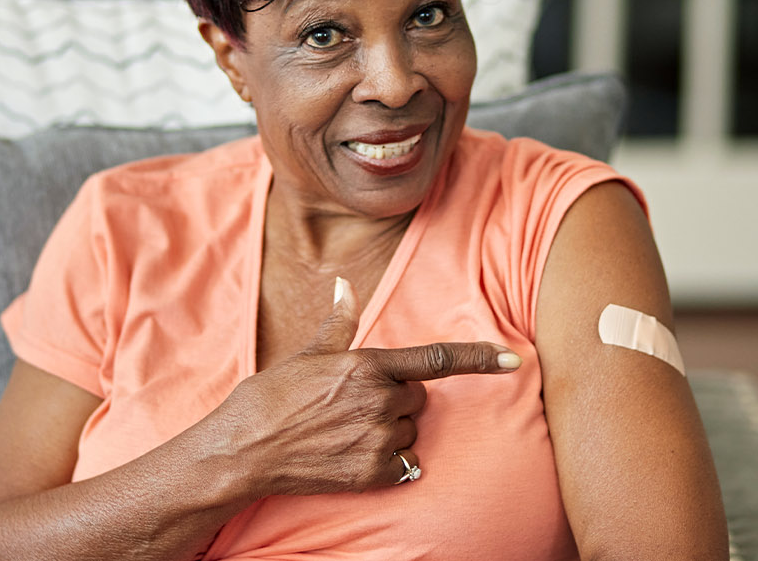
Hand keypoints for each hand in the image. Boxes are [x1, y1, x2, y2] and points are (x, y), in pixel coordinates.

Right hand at [211, 277, 520, 496]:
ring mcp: (377, 439)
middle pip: (418, 396)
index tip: (514, 359)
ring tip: (344, 429)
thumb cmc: (269, 399)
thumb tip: (345, 285)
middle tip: (353, 403)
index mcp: (367, 366)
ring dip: (390, 429)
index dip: (480, 358)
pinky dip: (388, 460)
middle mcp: (378, 401)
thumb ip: (338, 323)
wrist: (242, 452)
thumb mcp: (305, 355)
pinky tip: (353, 454)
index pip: (438, 359)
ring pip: (410, 429)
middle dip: (397, 396)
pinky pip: (405, 463)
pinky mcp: (372, 473)